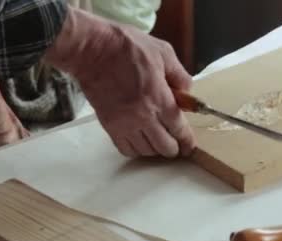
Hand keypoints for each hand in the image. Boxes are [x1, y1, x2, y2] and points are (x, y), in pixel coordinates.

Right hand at [45, 8, 194, 157]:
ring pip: (146, 151)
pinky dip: (136, 149)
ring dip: (155, 149)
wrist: (92, 50)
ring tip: (158, 141)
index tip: (189, 146)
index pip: (179, 130)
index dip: (187, 142)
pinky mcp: (109, 126)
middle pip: (164, 147)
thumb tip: (187, 91)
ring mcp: (124, 124)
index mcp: (159, 98)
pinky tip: (139, 141)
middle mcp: (143, 116)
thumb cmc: (127, 47)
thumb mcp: (163, 52)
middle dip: (174, 148)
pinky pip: (126, 149)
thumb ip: (179, 74)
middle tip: (176, 144)